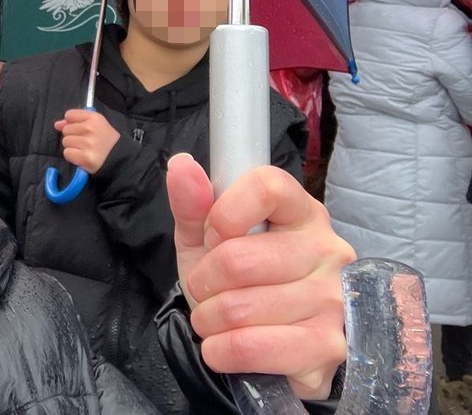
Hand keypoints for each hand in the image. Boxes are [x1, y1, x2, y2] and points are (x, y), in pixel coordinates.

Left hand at [54, 108, 119, 173]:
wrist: (120, 158)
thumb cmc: (105, 140)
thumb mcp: (95, 124)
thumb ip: (76, 121)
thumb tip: (57, 124)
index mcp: (94, 117)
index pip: (69, 115)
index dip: (72, 123)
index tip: (80, 129)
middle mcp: (91, 129)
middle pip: (66, 129)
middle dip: (73, 136)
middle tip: (85, 142)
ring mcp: (88, 144)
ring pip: (66, 142)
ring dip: (72, 147)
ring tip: (84, 149)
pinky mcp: (86, 158)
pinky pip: (67, 153)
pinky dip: (73, 156)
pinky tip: (82, 156)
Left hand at [167, 153, 353, 398]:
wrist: (263, 347)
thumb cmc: (235, 280)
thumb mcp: (205, 238)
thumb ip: (192, 202)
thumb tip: (181, 164)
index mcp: (300, 211)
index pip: (267, 187)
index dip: (224, 213)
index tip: (212, 235)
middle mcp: (327, 250)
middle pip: (240, 259)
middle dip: (204, 280)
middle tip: (205, 289)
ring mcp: (332, 300)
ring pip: (240, 307)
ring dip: (208, 319)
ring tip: (215, 319)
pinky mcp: (327, 347)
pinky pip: (252, 347)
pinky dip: (221, 350)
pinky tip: (222, 346)